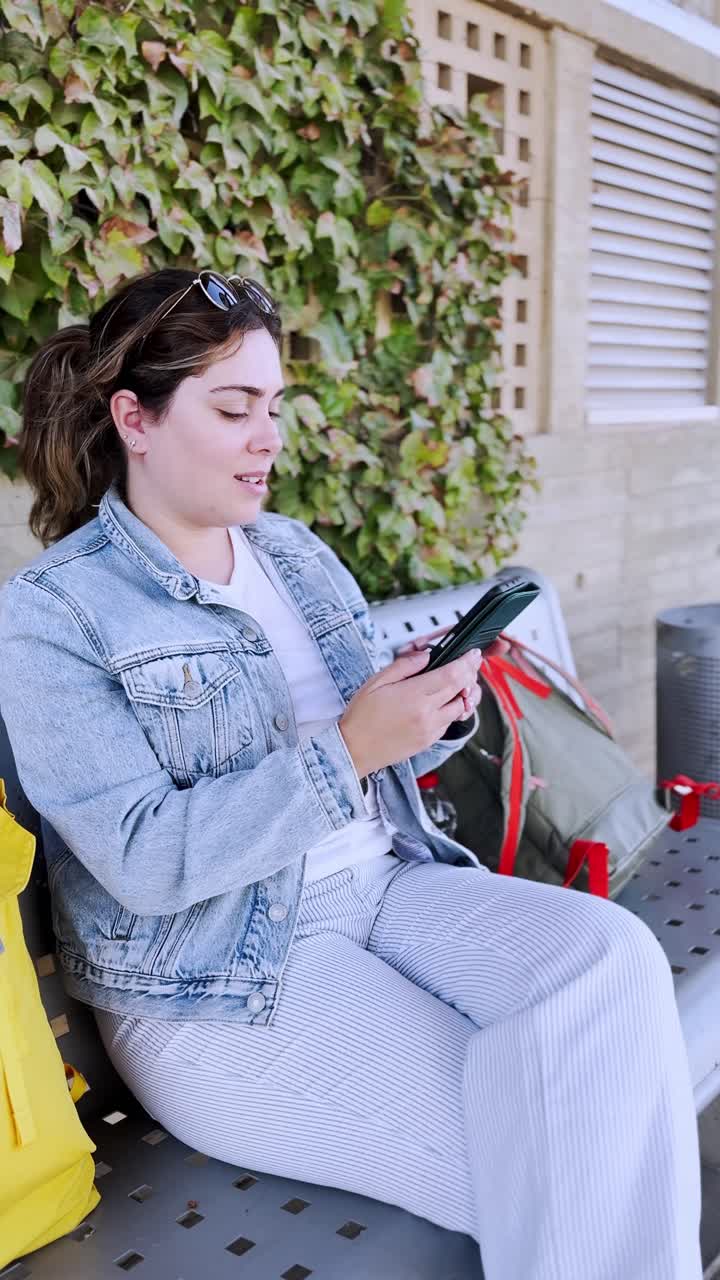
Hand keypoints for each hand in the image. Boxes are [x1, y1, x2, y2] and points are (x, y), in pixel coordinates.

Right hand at [339, 647, 483, 778]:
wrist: (353, 750)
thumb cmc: (361, 717)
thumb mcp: (376, 681)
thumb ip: (404, 665)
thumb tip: (425, 655)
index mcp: (414, 696)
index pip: (452, 674)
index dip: (467, 662)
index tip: (472, 654)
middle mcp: (427, 714)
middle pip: (461, 690)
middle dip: (469, 674)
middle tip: (470, 664)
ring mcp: (430, 730)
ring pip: (460, 708)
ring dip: (462, 694)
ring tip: (454, 684)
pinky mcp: (428, 741)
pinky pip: (448, 723)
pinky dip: (450, 711)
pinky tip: (439, 704)